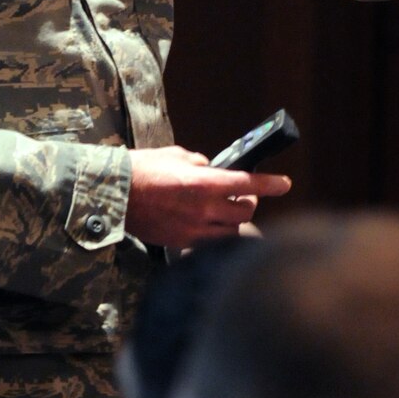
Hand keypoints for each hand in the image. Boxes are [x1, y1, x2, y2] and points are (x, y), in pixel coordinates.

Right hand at [126, 146, 290, 249]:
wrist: (114, 195)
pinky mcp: (181, 242)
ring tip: (224, 211)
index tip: (284, 184)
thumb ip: (199, 163)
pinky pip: (210, 242)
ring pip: (231, 230)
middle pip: (245, 211)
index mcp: (204, 183)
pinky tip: (208, 225)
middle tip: (241, 195)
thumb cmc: (142, 170)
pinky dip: (215, 234)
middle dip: (249, 201)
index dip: (271, 184)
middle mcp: (204, 208)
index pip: (248, 183)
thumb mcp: (175, 155)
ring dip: (233, 219)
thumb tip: (211, 169)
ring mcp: (193, 229)